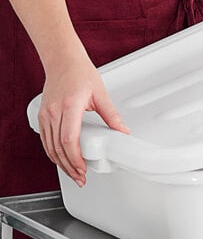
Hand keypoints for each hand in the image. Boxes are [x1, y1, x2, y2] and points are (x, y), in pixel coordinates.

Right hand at [38, 55, 129, 186]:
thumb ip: (112, 115)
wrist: (62, 60)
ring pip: (50, 146)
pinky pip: (45, 140)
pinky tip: (62, 161)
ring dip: (61, 163)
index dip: (76, 158)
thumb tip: (123, 131)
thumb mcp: (101, 94)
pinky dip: (53, 153)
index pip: (70, 139)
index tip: (83, 169)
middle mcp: (54, 112)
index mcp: (70, 106)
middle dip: (69, 166)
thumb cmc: (80, 73)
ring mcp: (46, 114)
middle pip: (59, 147)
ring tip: (73, 174)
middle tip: (81, 178)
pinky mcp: (42, 115)